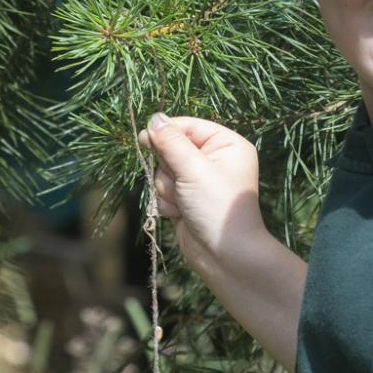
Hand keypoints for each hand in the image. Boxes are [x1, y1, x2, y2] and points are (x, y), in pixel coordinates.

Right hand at [137, 113, 264, 274]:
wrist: (224, 254)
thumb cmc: (216, 207)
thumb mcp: (193, 169)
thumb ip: (171, 142)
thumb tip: (154, 118)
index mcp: (226, 144)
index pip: (188, 126)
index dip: (166, 132)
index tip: (146, 139)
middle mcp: (213, 159)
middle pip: (170, 149)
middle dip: (169, 170)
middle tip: (182, 184)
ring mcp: (199, 180)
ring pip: (162, 172)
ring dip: (167, 189)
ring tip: (184, 204)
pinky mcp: (186, 199)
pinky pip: (162, 191)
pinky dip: (167, 203)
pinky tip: (181, 214)